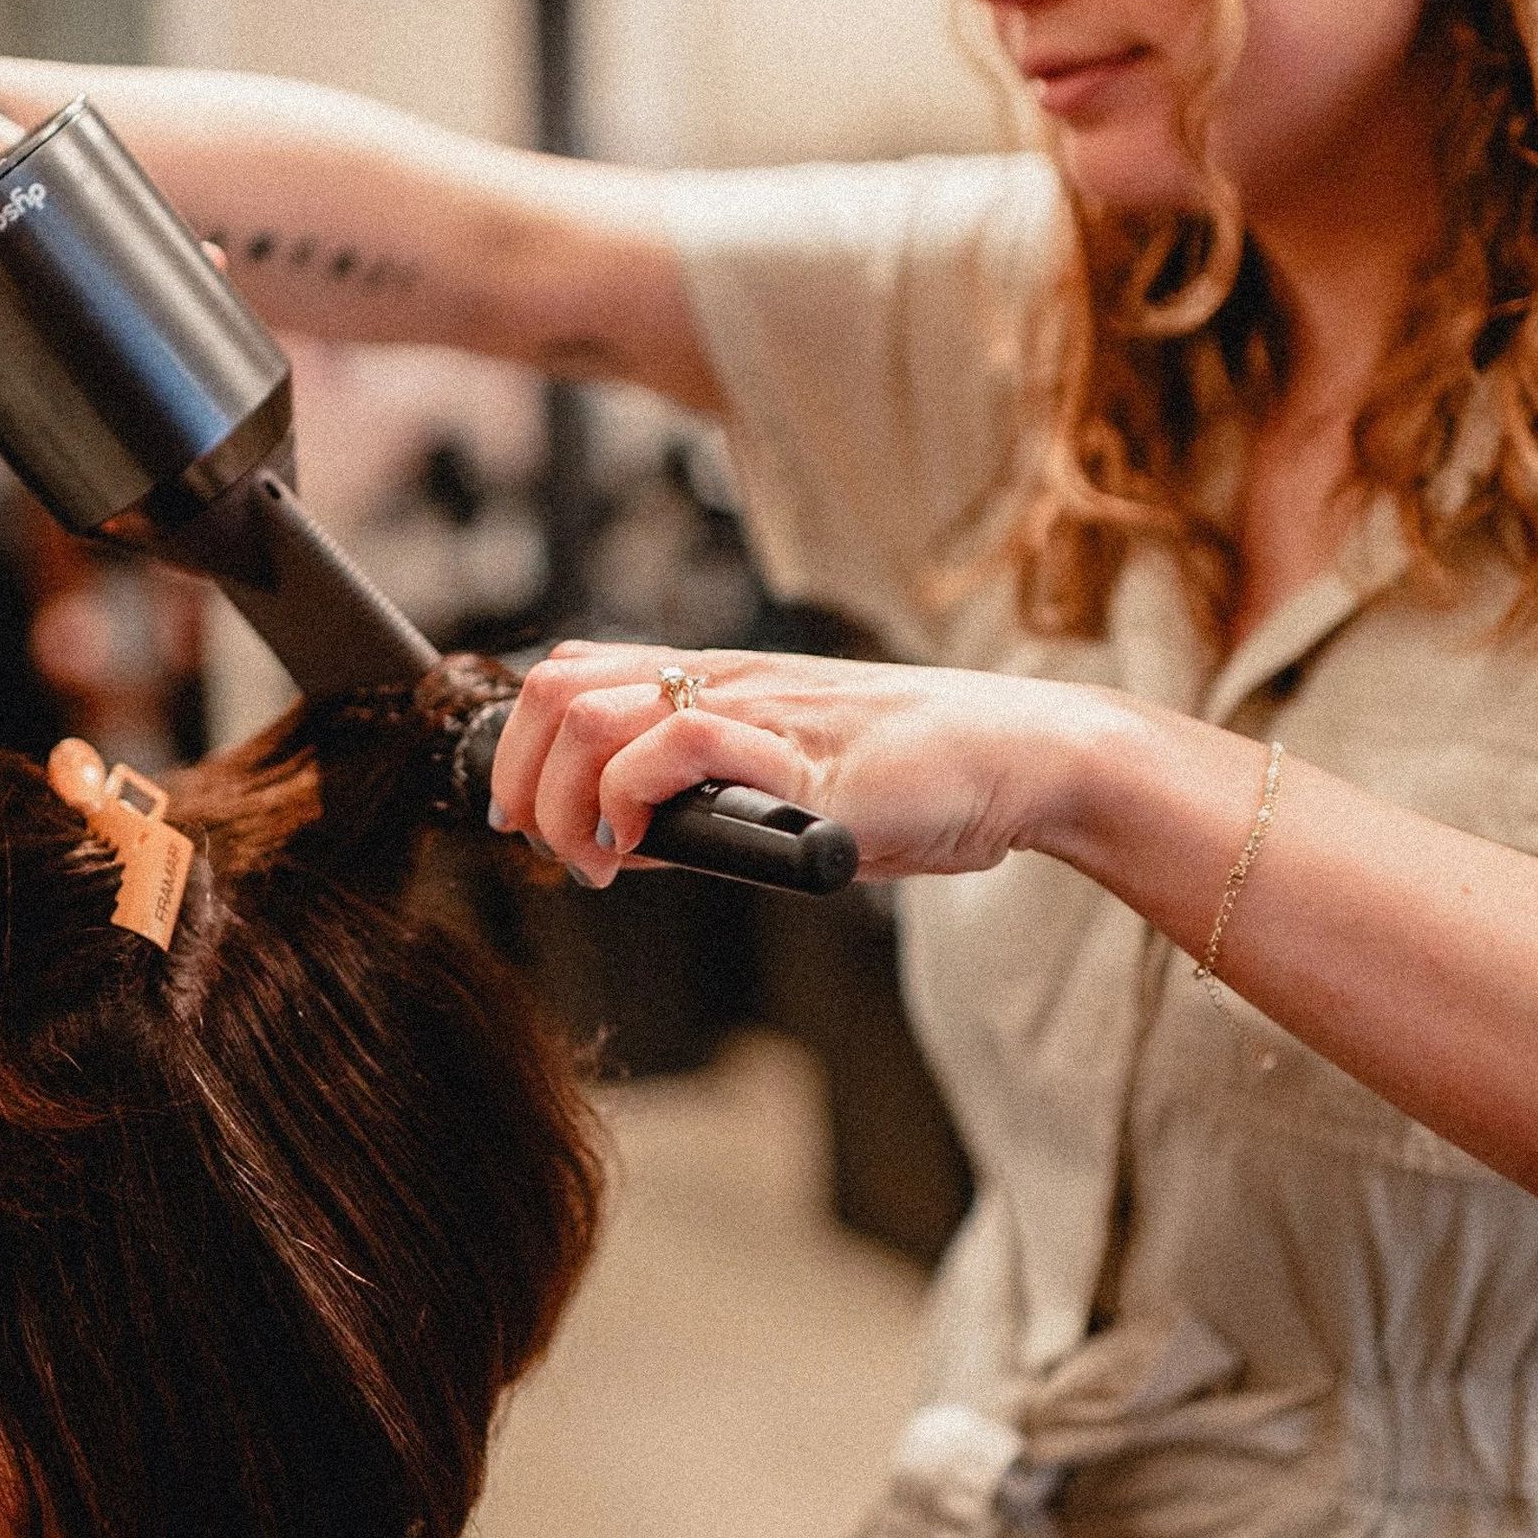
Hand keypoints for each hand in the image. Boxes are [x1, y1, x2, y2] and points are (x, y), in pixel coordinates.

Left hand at [488, 639, 1103, 885]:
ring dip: (565, 801)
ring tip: (596, 863)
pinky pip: (680, 745)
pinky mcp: (797, 758)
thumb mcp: (781, 793)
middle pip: (559, 689)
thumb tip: (617, 848)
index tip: (520, 821)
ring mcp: (759, 712)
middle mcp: (725, 682)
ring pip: (597, 714)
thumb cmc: (916, 780)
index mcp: (717, 683)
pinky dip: (632, 799)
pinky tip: (646, 849)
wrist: (1018, 760)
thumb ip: (699, 811)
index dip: (519, 746)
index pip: (573, 675)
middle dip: (521, 778)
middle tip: (549, 851)